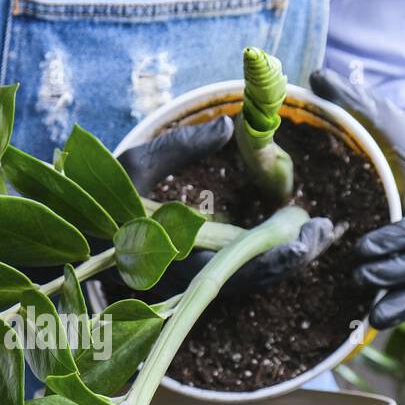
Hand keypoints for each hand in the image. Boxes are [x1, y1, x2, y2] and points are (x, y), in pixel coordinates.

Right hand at [116, 117, 335, 298]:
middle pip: (250, 278)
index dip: (275, 255)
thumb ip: (182, 146)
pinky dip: (268, 256)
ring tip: (320, 232)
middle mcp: (182, 276)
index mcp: (169, 255)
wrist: (78, 231)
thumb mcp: (137, 163)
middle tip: (326, 230)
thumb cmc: (100, 196)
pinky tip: (293, 236)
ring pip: (248, 278)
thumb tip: (229, 126)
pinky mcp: (195, 272)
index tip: (307, 233)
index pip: (233, 267)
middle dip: (292, 257)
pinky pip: (239, 271)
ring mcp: (190, 277)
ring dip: (286, 258)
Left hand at [309, 69, 404, 328]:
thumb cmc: (390, 128)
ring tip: (368, 312)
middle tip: (358, 276)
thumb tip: (318, 75)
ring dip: (400, 297)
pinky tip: (373, 322)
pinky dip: (400, 305)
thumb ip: (348, 96)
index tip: (366, 246)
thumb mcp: (371, 110)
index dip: (400, 238)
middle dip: (397, 273)